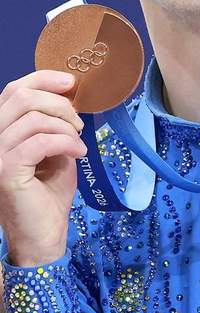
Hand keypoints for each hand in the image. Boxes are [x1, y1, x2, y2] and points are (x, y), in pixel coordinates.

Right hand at [0, 71, 86, 266]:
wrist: (43, 234)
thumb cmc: (48, 193)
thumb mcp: (54, 150)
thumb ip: (54, 123)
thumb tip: (70, 95)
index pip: (12, 90)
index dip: (42, 78)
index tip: (71, 82)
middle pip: (21, 97)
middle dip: (60, 104)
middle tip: (78, 125)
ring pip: (32, 118)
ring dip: (65, 127)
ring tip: (77, 143)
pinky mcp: (5, 170)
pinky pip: (40, 141)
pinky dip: (65, 142)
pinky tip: (78, 153)